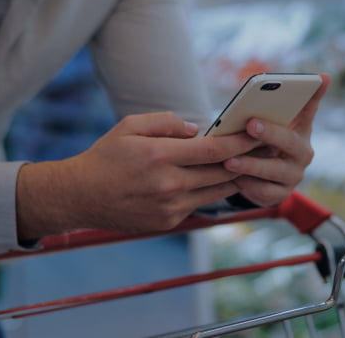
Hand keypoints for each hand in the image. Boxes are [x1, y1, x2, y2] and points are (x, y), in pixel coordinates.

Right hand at [16, 112, 259, 238]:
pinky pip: (199, 204)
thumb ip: (166, 122)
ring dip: (234, 178)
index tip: (258, 135)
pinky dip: (210, 191)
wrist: (80, 197)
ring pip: (216, 192)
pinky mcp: (168, 221)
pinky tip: (218, 180)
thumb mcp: (129, 126)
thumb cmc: (105, 157)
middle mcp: (169, 185)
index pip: (214, 149)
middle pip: (222, 172)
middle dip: (246, 159)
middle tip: (265, 149)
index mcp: (160, 156)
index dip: (241, 142)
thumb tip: (196, 129)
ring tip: (250, 164)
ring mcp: (170, 207)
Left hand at [223, 74, 330, 205]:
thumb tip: (304, 79)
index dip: (314, 96)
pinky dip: (247, 184)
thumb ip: (276, 107)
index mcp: (301, 132)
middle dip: (270, 133)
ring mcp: (293, 177)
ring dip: (251, 164)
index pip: (309, 110)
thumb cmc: (265, 145)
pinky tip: (232, 178)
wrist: (261, 180)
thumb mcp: (271, 126)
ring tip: (229, 160)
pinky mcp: (280, 195)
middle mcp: (302, 154)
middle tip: (250, 124)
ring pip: (273, 170)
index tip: (320, 77)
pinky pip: (263, 191)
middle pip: (289, 142)